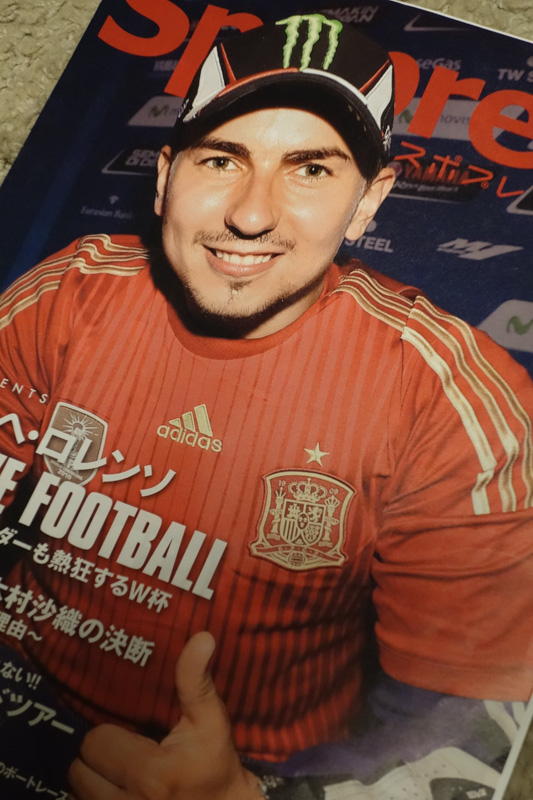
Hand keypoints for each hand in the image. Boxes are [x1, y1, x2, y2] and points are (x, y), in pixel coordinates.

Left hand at [68, 631, 260, 798]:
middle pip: (79, 771)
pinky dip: (95, 797)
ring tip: (119, 772)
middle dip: (98, 758)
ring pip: (77, 792)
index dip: (111, 734)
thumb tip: (202, 636)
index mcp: (151, 773)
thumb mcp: (209, 718)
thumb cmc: (215, 760)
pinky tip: (117, 789)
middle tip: (124, 753)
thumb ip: (195, 680)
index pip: (95, 742)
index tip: (134, 736)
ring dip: (93, 781)